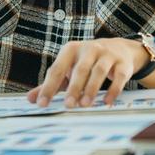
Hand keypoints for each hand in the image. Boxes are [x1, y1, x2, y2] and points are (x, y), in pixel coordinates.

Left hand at [29, 38, 146, 107]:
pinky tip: (107, 102)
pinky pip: (118, 77)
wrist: (119, 49)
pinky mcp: (122, 63)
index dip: (49, 86)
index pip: (57, 69)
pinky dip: (113, 90)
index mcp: (70, 50)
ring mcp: (107, 55)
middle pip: (80, 69)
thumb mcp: (69, 67)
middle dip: (74, 88)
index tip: (42, 103)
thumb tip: (31, 99)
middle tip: (68, 105)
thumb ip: (52, 83)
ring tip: (85, 104)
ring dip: (92, 89)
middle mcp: (89, 49)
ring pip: (99, 71)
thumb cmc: (87, 62)